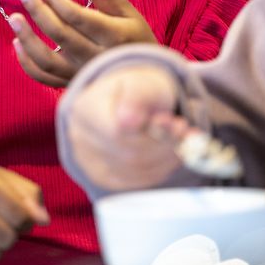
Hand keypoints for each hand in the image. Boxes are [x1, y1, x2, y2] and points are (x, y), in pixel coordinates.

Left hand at [10, 0, 157, 86]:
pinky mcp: (71, 83)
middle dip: (36, 8)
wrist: (145, 78)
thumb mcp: (128, 13)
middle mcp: (95, 57)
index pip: (77, 17)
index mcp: (113, 36)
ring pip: (47, 60)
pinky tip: (17, 42)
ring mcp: (81, 73)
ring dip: (27, 37)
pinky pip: (44, 77)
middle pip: (59, 33)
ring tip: (14, 16)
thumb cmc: (137, 39)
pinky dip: (26, 62)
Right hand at [64, 64, 184, 190]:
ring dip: (167, 158)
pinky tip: (169, 153)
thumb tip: (130, 120)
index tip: (173, 121)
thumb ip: (139, 96)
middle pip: (129, 155)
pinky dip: (161, 169)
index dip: (151, 133)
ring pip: (136, 172)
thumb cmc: (136, 90)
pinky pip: (136, 182)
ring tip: (180, 138)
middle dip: (164, 145)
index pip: (118, 133)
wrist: (127, 101)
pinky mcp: (102, 177)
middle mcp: (79, 137)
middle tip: (184, 130)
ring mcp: (88, 161)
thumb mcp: (142, 82)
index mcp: (84, 109)